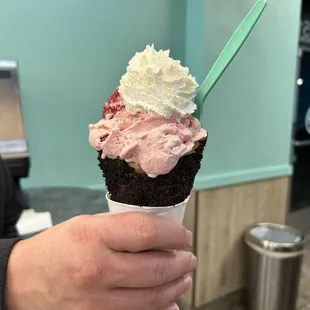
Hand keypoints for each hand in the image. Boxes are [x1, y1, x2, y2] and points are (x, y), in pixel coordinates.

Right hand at [5, 212, 195, 309]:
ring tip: (184, 277)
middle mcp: (96, 270)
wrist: (22, 282)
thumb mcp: (88, 224)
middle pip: (155, 268)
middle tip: (189, 257)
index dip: (173, 233)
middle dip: (181, 262)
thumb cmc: (59, 247)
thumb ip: (124, 228)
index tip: (184, 235)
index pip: (146, 232)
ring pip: (152, 297)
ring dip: (176, 286)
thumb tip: (161, 236)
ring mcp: (96, 302)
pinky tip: (170, 302)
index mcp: (93, 236)